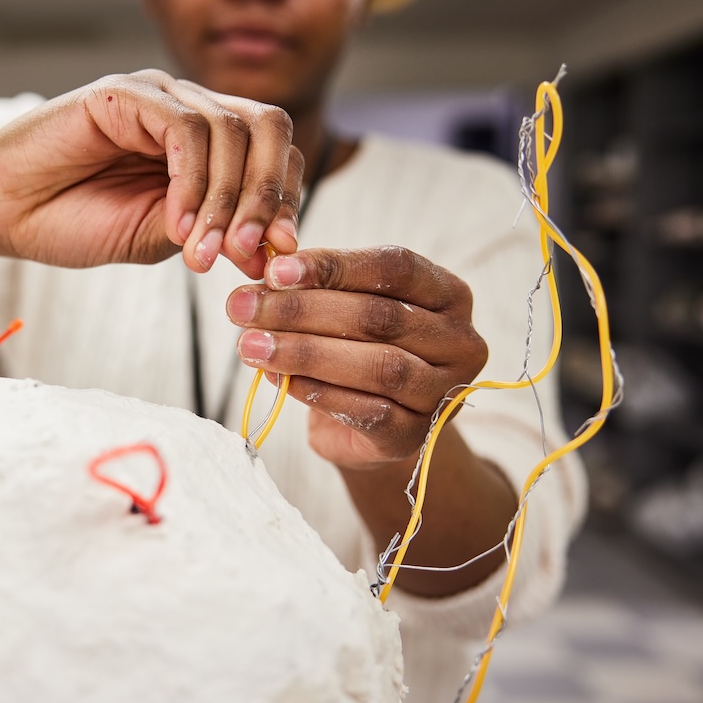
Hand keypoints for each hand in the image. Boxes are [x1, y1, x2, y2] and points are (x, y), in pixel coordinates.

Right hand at [0, 70, 302, 278]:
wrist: (2, 212)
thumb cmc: (74, 221)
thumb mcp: (160, 239)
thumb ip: (215, 234)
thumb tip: (277, 252)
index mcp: (207, 144)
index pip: (275, 155)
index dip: (287, 204)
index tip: (279, 259)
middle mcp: (190, 110)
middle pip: (269, 130)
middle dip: (271, 196)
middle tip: (252, 253)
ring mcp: (159, 96)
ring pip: (231, 132)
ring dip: (227, 202)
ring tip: (201, 254)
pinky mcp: (126, 93)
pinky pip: (184, 129)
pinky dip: (192, 184)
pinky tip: (176, 225)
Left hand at [226, 246, 487, 468]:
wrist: (371, 425)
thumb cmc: (357, 349)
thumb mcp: (344, 307)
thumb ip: (317, 286)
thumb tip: (265, 276)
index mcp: (448, 294)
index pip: (394, 268)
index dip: (333, 266)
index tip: (274, 270)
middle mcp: (459, 341)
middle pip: (379, 317)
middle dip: (302, 310)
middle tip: (244, 307)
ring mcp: (443, 392)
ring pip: (377, 366)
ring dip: (305, 353)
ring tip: (252, 346)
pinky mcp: (415, 435)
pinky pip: (368, 411)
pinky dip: (318, 393)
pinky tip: (280, 380)